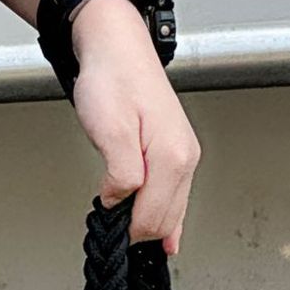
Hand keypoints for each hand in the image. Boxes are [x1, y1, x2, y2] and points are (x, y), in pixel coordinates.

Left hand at [69, 0, 200, 255]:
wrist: (117, 50)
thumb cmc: (111, 82)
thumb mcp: (110, 131)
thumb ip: (120, 173)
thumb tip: (120, 203)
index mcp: (173, 156)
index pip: (152, 219)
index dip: (124, 230)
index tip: (103, 224)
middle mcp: (185, 158)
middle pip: (165, 222)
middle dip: (136, 232)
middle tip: (108, 230)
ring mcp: (183, 155)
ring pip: (172, 212)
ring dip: (147, 225)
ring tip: (122, 229)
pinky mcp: (175, 153)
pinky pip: (174, 198)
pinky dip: (164, 218)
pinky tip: (163, 238)